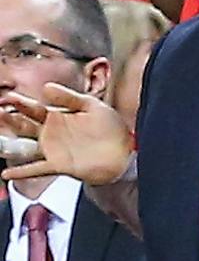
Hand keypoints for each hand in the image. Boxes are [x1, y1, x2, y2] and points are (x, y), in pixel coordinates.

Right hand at [0, 85, 130, 186]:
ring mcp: (53, 150)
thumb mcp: (93, 106)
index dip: (20, 104)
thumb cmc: (111, 128)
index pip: (34, 108)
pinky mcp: (59, 165)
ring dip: (8, 144)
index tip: (8, 98)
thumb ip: (70, 97)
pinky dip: (22, 171)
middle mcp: (51, 133)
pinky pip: (36, 169)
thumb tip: (46, 87)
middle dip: (8, 120)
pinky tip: (7, 174)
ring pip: (24, 146)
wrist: (125, 152)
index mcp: (58, 116)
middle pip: (23, 126)